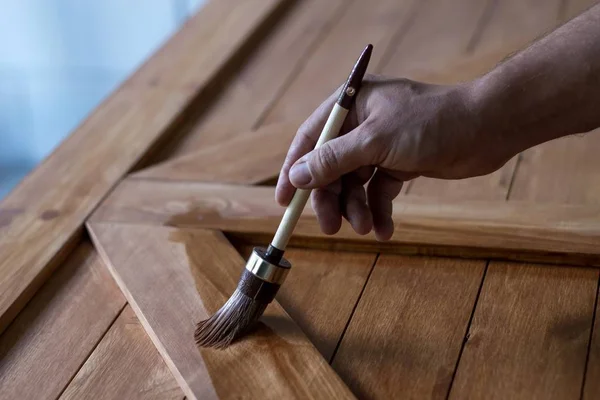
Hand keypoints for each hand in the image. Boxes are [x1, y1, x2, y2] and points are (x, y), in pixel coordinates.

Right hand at [275, 74, 511, 240]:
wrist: (488, 129)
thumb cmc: (431, 123)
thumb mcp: (375, 142)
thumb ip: (333, 159)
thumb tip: (295, 175)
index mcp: (350, 106)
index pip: (309, 140)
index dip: (293, 171)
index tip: (283, 202)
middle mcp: (360, 125)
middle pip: (330, 168)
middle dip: (332, 199)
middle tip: (332, 228)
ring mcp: (379, 145)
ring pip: (354, 184)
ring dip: (358, 209)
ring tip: (367, 228)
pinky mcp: (398, 164)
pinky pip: (378, 191)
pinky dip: (379, 210)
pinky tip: (385, 229)